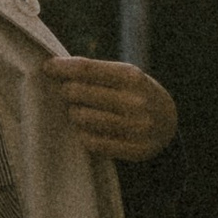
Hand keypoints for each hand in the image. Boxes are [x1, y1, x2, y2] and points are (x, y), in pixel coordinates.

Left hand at [41, 56, 177, 162]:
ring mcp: (136, 126)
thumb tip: (54, 68)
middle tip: (66, 93)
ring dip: (74, 113)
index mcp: (131, 76)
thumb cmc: (134, 93)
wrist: (169, 122)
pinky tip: (85, 130)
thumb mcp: (125, 75)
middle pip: (79, 93)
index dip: (62, 68)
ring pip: (83, 118)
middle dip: (66, 91)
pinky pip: (93, 142)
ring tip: (77, 112)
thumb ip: (95, 72)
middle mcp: (135, 100)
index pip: (86, 69)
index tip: (48, 67)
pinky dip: (83, 135)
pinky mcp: (134, 149)